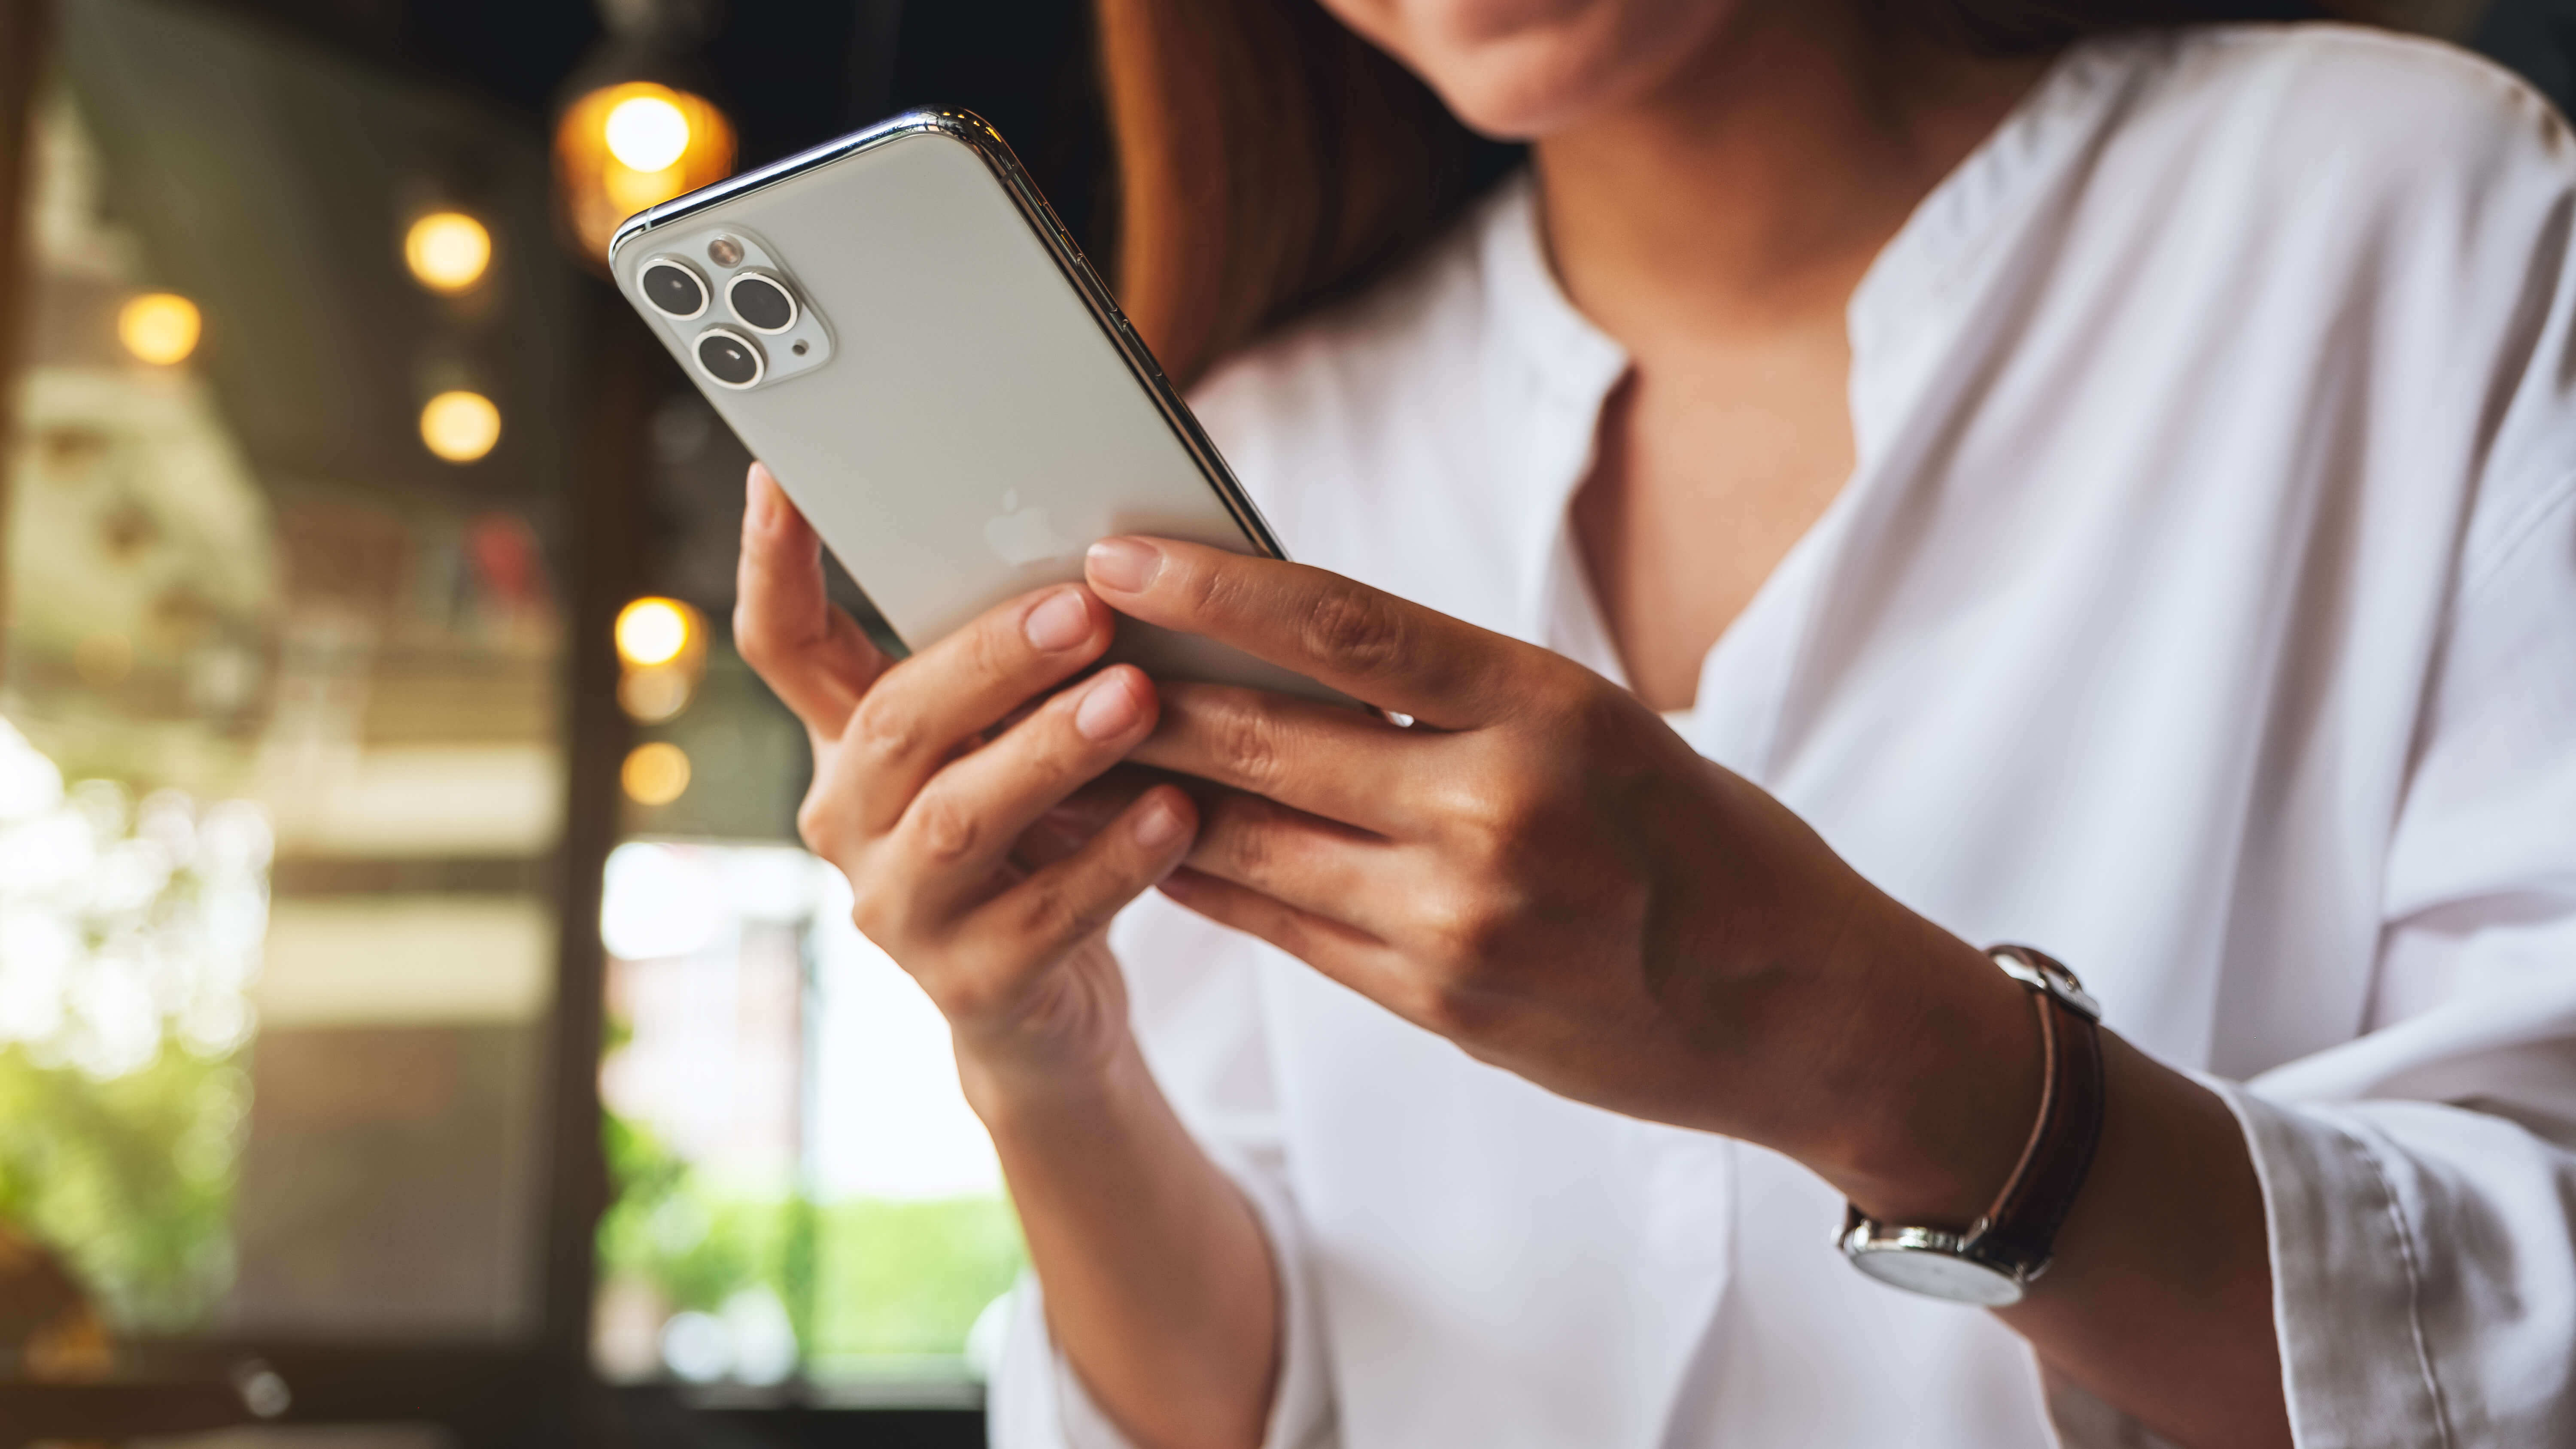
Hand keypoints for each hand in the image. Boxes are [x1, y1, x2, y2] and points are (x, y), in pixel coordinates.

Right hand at [732, 467, 1199, 1096]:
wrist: (1047, 1012)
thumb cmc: (1040, 840)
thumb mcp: (1005, 746)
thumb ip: (1013, 669)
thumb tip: (1096, 549)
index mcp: (850, 747)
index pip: (782, 644)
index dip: (773, 563)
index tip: (781, 476)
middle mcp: (851, 824)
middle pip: (894, 721)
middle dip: (991, 658)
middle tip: (1084, 607)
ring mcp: (902, 912)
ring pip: (962, 819)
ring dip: (1053, 751)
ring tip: (1137, 699)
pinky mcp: (973, 986)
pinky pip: (1046, 915)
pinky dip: (1114, 859)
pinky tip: (1175, 813)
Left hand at [1081, 535, 2042, 1221]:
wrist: (1797, 1006)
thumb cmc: (1700, 840)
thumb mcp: (1598, 725)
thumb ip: (1453, 695)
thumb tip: (1286, 645)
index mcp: (1548, 707)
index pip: (1343, 626)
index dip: (1214, 589)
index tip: (1118, 555)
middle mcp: (1497, 807)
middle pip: (1268, 737)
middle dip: (1141, 693)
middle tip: (1042, 648)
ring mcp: (1462, 916)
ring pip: (1252, 840)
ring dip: (1141, 794)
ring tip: (1053, 746)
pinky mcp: (1438, 1000)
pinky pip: (1283, 926)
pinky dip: (1203, 877)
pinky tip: (1143, 842)